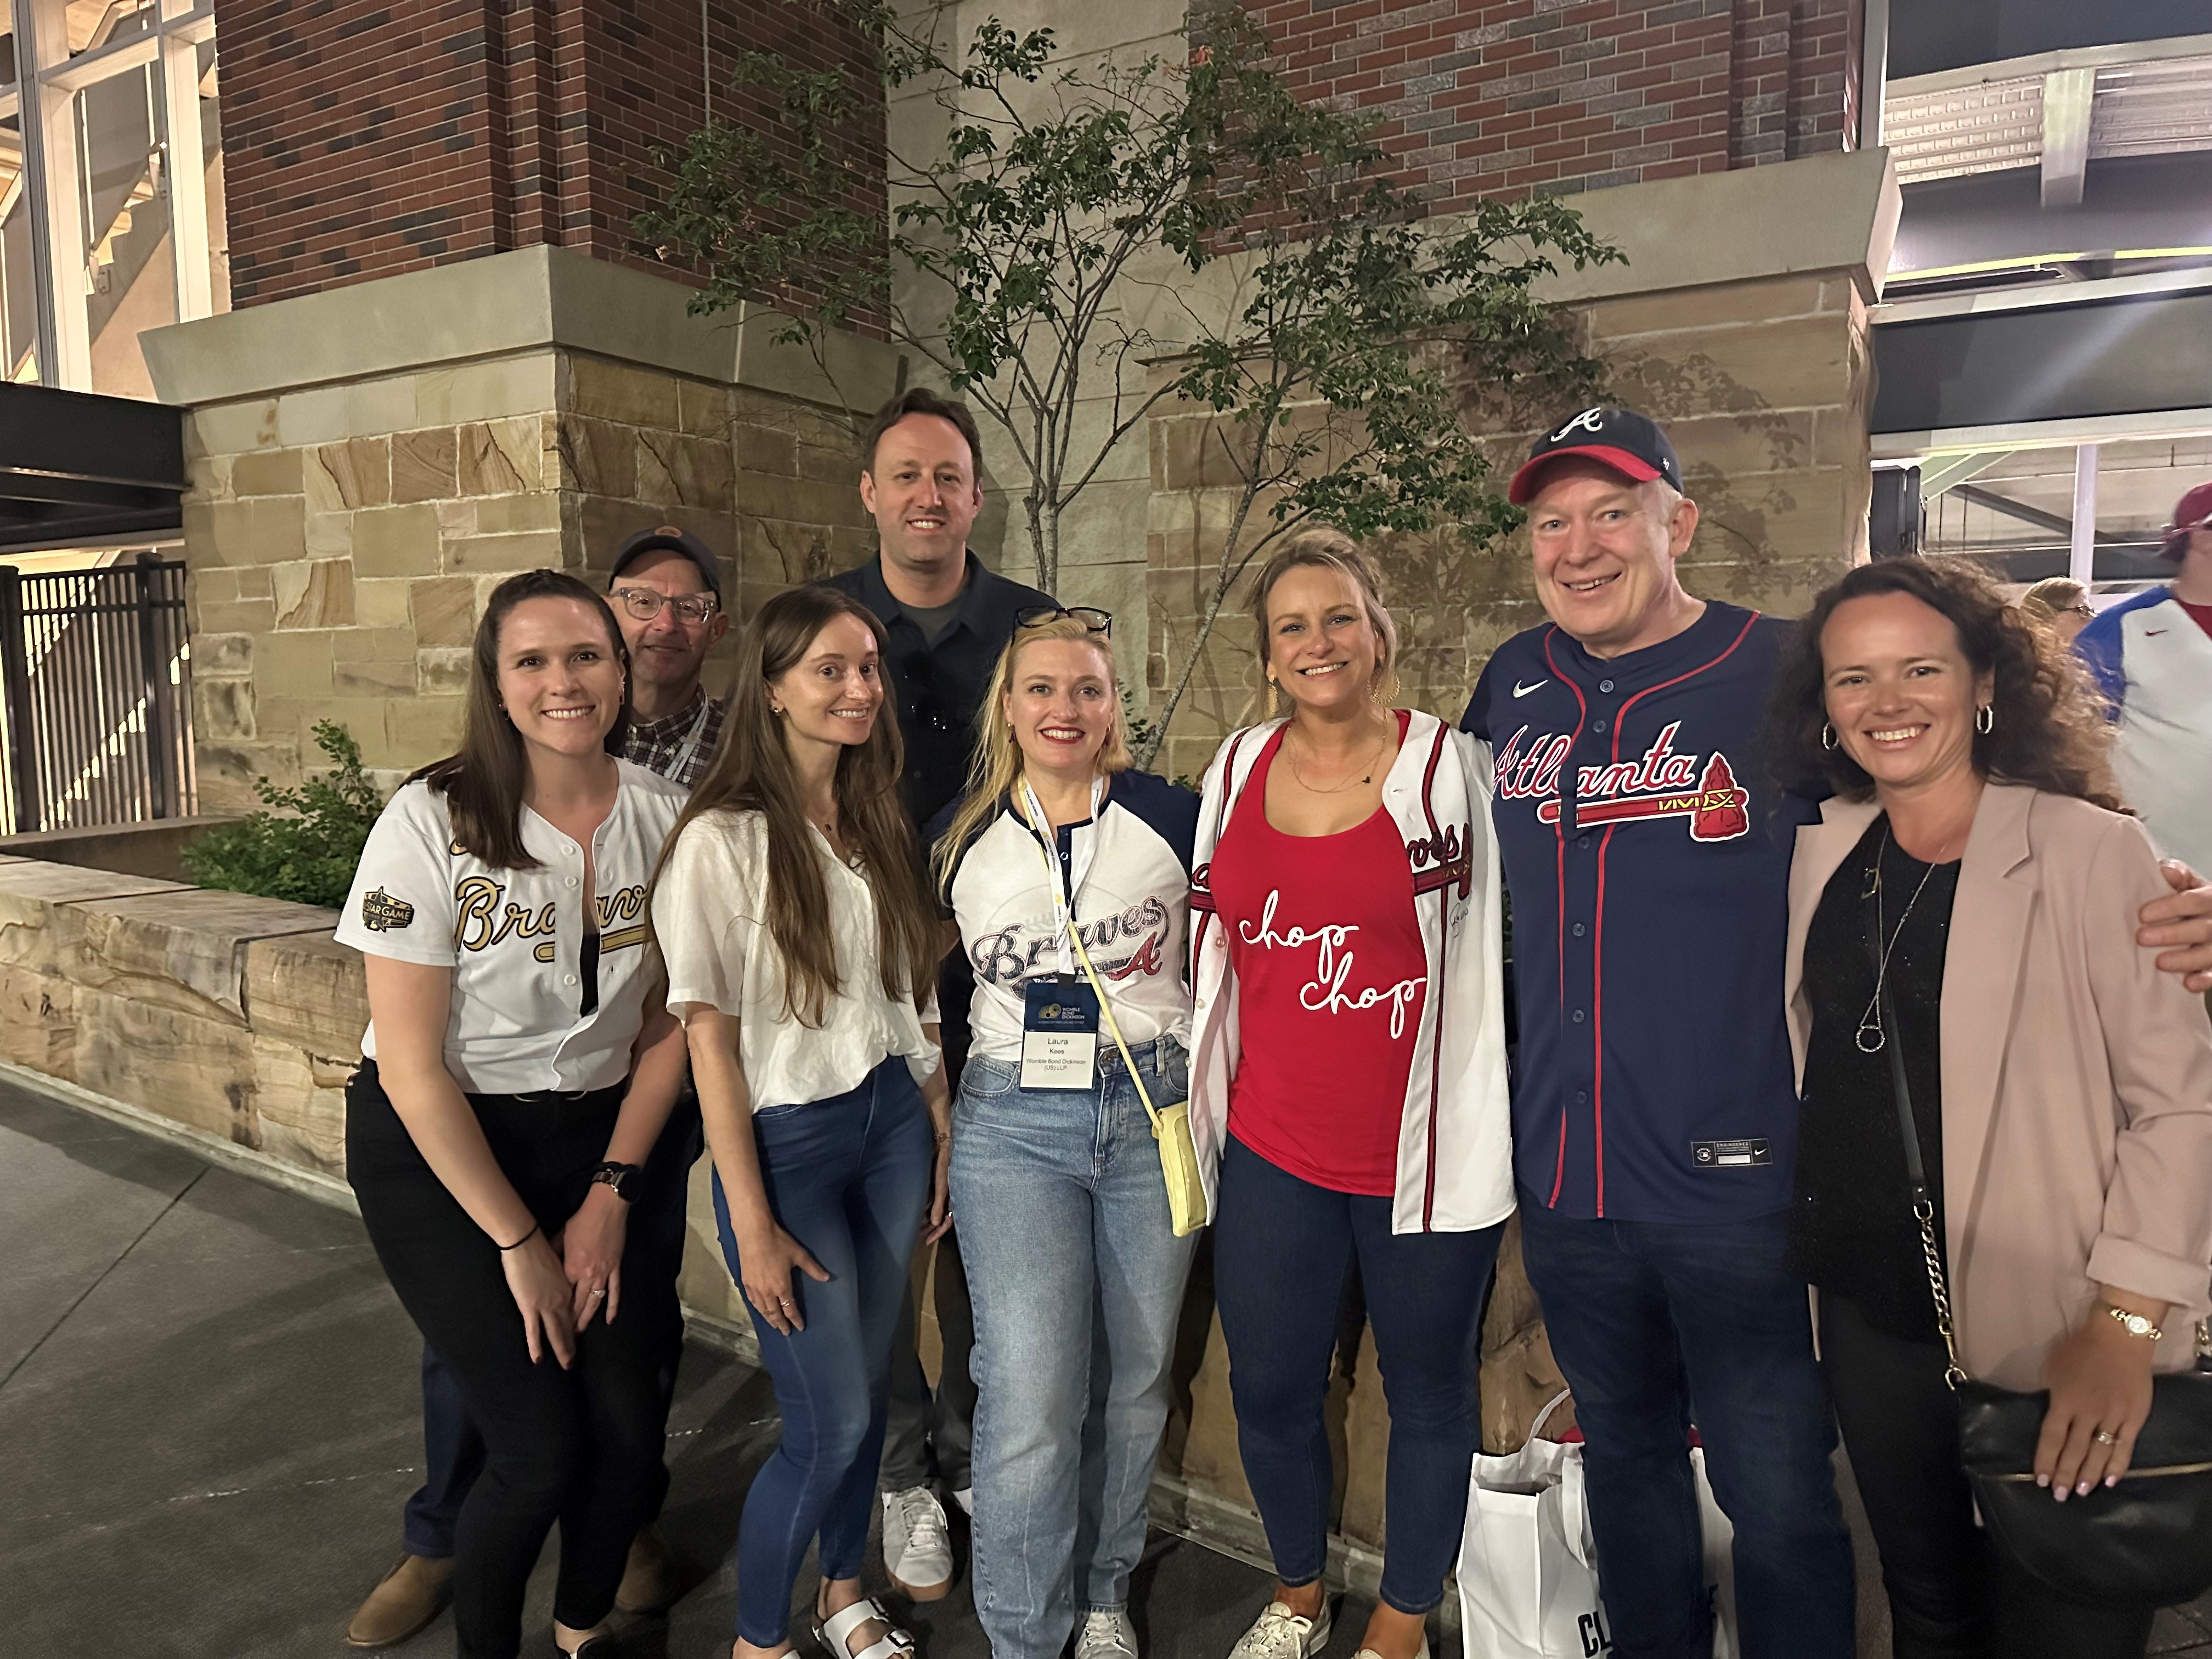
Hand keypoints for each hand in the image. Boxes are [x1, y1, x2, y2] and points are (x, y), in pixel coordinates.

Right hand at [501, 1231, 577, 1367]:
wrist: (526, 1242)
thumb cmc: (540, 1246)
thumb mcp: (558, 1260)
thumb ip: (560, 1272)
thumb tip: (559, 1277)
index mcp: (568, 1286)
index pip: (574, 1310)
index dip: (575, 1325)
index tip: (577, 1337)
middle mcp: (561, 1299)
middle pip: (568, 1325)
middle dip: (571, 1344)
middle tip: (574, 1360)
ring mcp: (547, 1304)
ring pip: (556, 1332)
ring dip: (562, 1349)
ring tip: (566, 1364)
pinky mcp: (530, 1307)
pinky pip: (534, 1331)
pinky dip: (536, 1346)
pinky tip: (539, 1359)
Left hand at [563, 1183, 628, 1330]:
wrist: (606, 1209)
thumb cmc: (581, 1221)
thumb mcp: (560, 1237)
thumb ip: (552, 1255)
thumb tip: (543, 1268)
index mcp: (570, 1268)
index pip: (562, 1297)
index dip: (556, 1312)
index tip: (549, 1324)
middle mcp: (587, 1275)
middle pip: (577, 1305)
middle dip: (570, 1323)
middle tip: (563, 1339)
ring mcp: (603, 1273)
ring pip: (595, 1303)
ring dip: (587, 1320)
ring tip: (580, 1334)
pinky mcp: (615, 1268)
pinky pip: (614, 1292)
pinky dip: (612, 1307)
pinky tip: (609, 1320)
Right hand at [736, 1223, 828, 1335]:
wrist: (753, 1233)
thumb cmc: (778, 1242)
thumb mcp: (799, 1255)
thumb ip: (813, 1269)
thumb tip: (827, 1278)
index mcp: (781, 1287)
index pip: (789, 1309)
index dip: (795, 1319)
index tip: (800, 1327)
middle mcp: (767, 1292)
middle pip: (774, 1313)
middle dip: (781, 1324)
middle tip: (786, 1332)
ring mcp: (754, 1288)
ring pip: (762, 1310)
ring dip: (769, 1319)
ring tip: (774, 1325)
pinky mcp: (745, 1282)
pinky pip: (752, 1301)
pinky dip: (758, 1309)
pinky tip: (760, 1310)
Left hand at [923, 1135, 952, 1244]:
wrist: (945, 1142)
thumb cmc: (946, 1162)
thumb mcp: (942, 1184)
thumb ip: (938, 1203)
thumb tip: (934, 1223)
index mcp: (955, 1197)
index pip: (947, 1221)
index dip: (937, 1233)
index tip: (927, 1241)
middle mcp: (951, 1196)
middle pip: (942, 1217)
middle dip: (931, 1228)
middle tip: (919, 1236)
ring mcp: (945, 1190)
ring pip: (937, 1209)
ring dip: (927, 1218)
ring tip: (916, 1226)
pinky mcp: (939, 1183)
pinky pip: (933, 1200)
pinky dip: (926, 1207)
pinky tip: (917, 1210)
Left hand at [2035, 1314, 2157, 1498]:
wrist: (2119, 1338)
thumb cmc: (2081, 1349)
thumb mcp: (2053, 1367)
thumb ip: (2051, 1393)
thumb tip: (2048, 1414)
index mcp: (2064, 1400)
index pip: (2051, 1438)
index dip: (2045, 1460)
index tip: (2040, 1479)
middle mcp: (2087, 1413)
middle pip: (2074, 1451)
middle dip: (2064, 1476)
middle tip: (2059, 1496)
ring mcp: (2113, 1417)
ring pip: (2098, 1453)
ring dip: (2089, 1476)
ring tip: (2081, 1493)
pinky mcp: (2134, 1418)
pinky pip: (2124, 1447)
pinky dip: (2117, 1466)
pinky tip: (2110, 1481)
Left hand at [2138, 860, 2211, 994]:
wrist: (2207, 920)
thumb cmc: (2190, 901)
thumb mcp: (2187, 885)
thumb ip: (2177, 875)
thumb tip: (2165, 871)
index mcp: (2211, 897)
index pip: (2195, 900)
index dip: (2171, 907)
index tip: (2143, 915)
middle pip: (2203, 928)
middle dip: (2172, 934)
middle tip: (2142, 938)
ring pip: (2210, 953)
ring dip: (2186, 959)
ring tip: (2160, 962)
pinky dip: (2205, 979)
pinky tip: (2188, 983)